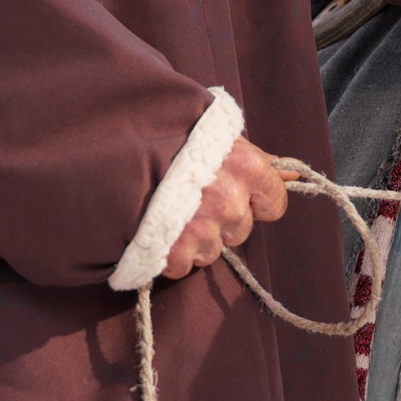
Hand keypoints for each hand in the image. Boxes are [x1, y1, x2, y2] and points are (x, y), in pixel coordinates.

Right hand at [163, 136, 295, 278]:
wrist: (109, 151)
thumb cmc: (164, 135)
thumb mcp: (212, 134)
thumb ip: (251, 157)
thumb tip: (290, 174)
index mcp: (245, 166)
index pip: (274, 203)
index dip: (255, 201)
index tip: (237, 195)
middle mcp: (230, 201)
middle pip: (240, 230)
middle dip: (220, 221)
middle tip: (190, 199)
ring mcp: (202, 230)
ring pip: (211, 251)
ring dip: (193, 239)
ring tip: (167, 211)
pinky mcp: (173, 254)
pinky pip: (181, 266)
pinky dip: (167, 254)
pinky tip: (152, 228)